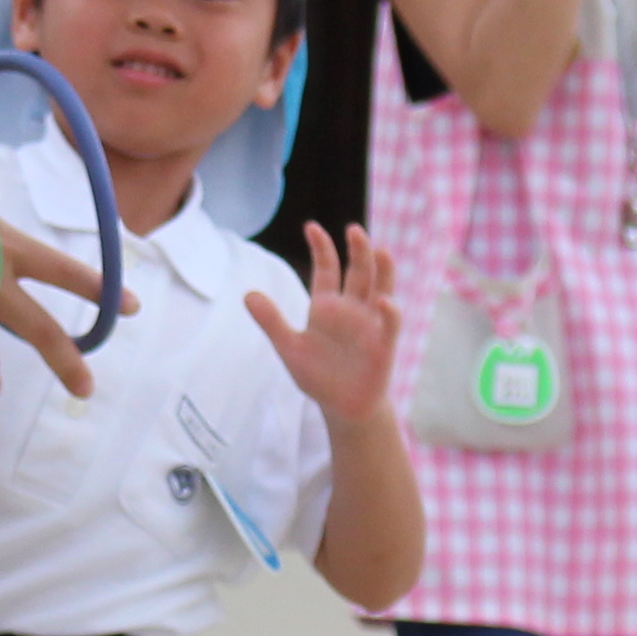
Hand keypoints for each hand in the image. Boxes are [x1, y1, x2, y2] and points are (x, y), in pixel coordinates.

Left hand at [245, 224, 402, 419]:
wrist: (343, 408)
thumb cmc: (319, 377)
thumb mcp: (290, 348)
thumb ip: (271, 321)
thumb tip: (247, 294)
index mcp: (327, 306)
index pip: (327, 270)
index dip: (321, 249)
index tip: (312, 227)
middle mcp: (351, 309)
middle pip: (358, 272)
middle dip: (357, 251)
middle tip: (352, 230)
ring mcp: (370, 324)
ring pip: (380, 289)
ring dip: (382, 271)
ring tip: (380, 251)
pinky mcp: (383, 345)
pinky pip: (388, 323)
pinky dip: (388, 311)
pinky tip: (382, 302)